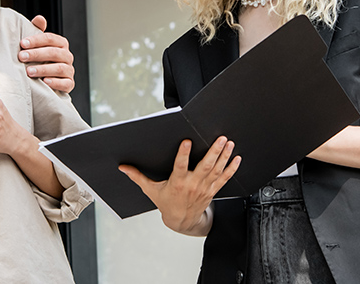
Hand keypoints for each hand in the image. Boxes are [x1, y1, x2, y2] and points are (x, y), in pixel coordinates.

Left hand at [20, 15, 75, 92]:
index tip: (22, 43)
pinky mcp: (69, 84)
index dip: (36, 40)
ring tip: (29, 71)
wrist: (47, 78)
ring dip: (43, 69)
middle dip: (36, 54)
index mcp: (61, 44)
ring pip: (60, 68)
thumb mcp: (38, 44)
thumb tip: (39, 18)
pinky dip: (55, 82)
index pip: (50, 38)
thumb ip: (38, 30)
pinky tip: (44, 82)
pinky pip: (65, 83)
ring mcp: (69, 70)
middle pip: (54, 52)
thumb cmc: (41, 59)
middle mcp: (67, 56)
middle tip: (22, 57)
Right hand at [119, 137, 240, 235]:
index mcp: (177, 183)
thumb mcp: (151, 191)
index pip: (180, 167)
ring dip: (224, 156)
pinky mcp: (212, 190)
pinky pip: (224, 178)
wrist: (182, 221)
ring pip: (216, 170)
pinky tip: (237, 157)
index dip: (183, 154)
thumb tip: (122, 167)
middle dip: (214, 152)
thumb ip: (137, 177)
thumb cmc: (166, 203)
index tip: (187, 141)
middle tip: (220, 138)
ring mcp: (204, 188)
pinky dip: (232, 168)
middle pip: (205, 166)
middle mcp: (192, 185)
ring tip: (228, 142)